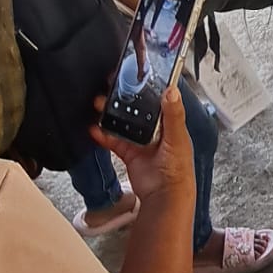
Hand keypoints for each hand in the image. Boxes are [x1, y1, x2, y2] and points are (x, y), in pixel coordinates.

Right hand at [89, 86, 194, 205]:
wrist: (164, 197)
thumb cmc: (178, 170)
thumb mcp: (177, 139)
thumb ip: (173, 115)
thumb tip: (172, 91)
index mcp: (169, 122)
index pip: (157, 98)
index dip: (145, 87)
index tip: (131, 75)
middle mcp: (155, 130)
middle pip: (136, 109)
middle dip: (122, 99)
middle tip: (109, 87)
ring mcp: (141, 141)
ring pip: (123, 122)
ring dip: (110, 114)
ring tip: (98, 104)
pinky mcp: (129, 153)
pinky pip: (113, 140)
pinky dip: (103, 135)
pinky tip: (94, 129)